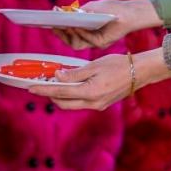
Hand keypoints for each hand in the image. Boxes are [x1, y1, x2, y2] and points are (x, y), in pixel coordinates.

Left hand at [29, 49, 170, 110]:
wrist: (140, 73)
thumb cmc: (119, 65)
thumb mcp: (95, 65)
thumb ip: (75, 74)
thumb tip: (57, 77)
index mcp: (90, 92)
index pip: (60, 92)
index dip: (43, 89)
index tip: (30, 87)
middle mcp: (92, 103)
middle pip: (63, 103)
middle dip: (49, 95)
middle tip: (40, 84)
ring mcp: (97, 106)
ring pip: (71, 104)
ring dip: (60, 95)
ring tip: (54, 82)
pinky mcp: (101, 104)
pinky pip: (81, 102)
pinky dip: (72, 95)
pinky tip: (70, 84)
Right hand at [53, 0, 161, 49]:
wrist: (129, 12)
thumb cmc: (111, 8)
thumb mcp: (91, 7)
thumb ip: (78, 12)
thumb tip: (62, 13)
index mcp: (85, 31)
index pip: (68, 34)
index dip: (58, 30)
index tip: (49, 23)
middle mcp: (89, 39)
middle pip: (70, 41)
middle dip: (61, 34)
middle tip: (54, 26)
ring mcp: (95, 42)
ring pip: (77, 44)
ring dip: (69, 35)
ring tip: (64, 25)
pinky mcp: (102, 43)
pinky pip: (88, 40)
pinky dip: (81, 33)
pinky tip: (77, 26)